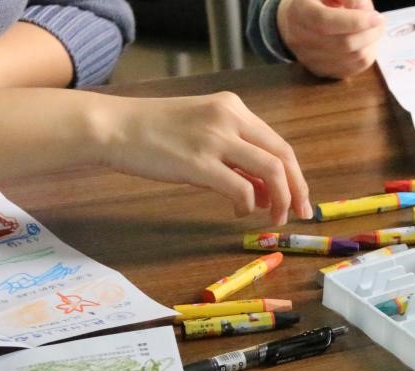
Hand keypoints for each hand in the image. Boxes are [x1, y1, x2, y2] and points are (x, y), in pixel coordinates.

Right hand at [100, 92, 311, 223]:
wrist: (114, 127)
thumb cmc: (154, 133)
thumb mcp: (202, 133)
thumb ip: (235, 157)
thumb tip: (266, 191)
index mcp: (233, 108)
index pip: (279, 143)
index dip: (295, 175)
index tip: (300, 198)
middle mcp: (230, 118)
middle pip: (283, 156)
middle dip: (297, 190)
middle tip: (300, 215)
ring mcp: (215, 139)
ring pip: (270, 171)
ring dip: (280, 200)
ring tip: (273, 218)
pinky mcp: (199, 163)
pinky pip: (241, 188)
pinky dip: (248, 205)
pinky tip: (240, 212)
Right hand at [277, 0, 383, 78]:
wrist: (291, 20)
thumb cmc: (314, 0)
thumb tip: (365, 11)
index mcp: (299, 12)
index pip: (326, 22)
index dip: (355, 21)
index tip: (377, 17)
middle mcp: (300, 39)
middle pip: (343, 43)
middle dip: (369, 33)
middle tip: (380, 22)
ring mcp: (309, 59)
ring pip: (351, 58)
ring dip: (371, 45)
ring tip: (374, 31)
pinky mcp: (320, 71)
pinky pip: (351, 70)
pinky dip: (365, 56)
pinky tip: (367, 44)